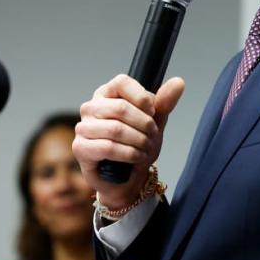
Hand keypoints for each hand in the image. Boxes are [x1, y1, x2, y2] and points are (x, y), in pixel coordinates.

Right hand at [73, 74, 184, 207]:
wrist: (129, 177)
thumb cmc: (138, 144)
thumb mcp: (156, 121)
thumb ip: (165, 102)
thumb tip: (178, 82)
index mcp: (107, 94)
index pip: (121, 82)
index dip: (141, 97)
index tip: (153, 111)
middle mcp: (91, 107)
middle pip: (120, 108)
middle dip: (144, 124)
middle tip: (152, 135)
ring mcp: (83, 128)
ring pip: (116, 129)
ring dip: (138, 140)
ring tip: (146, 147)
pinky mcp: (80, 148)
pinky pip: (108, 147)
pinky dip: (129, 153)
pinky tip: (136, 157)